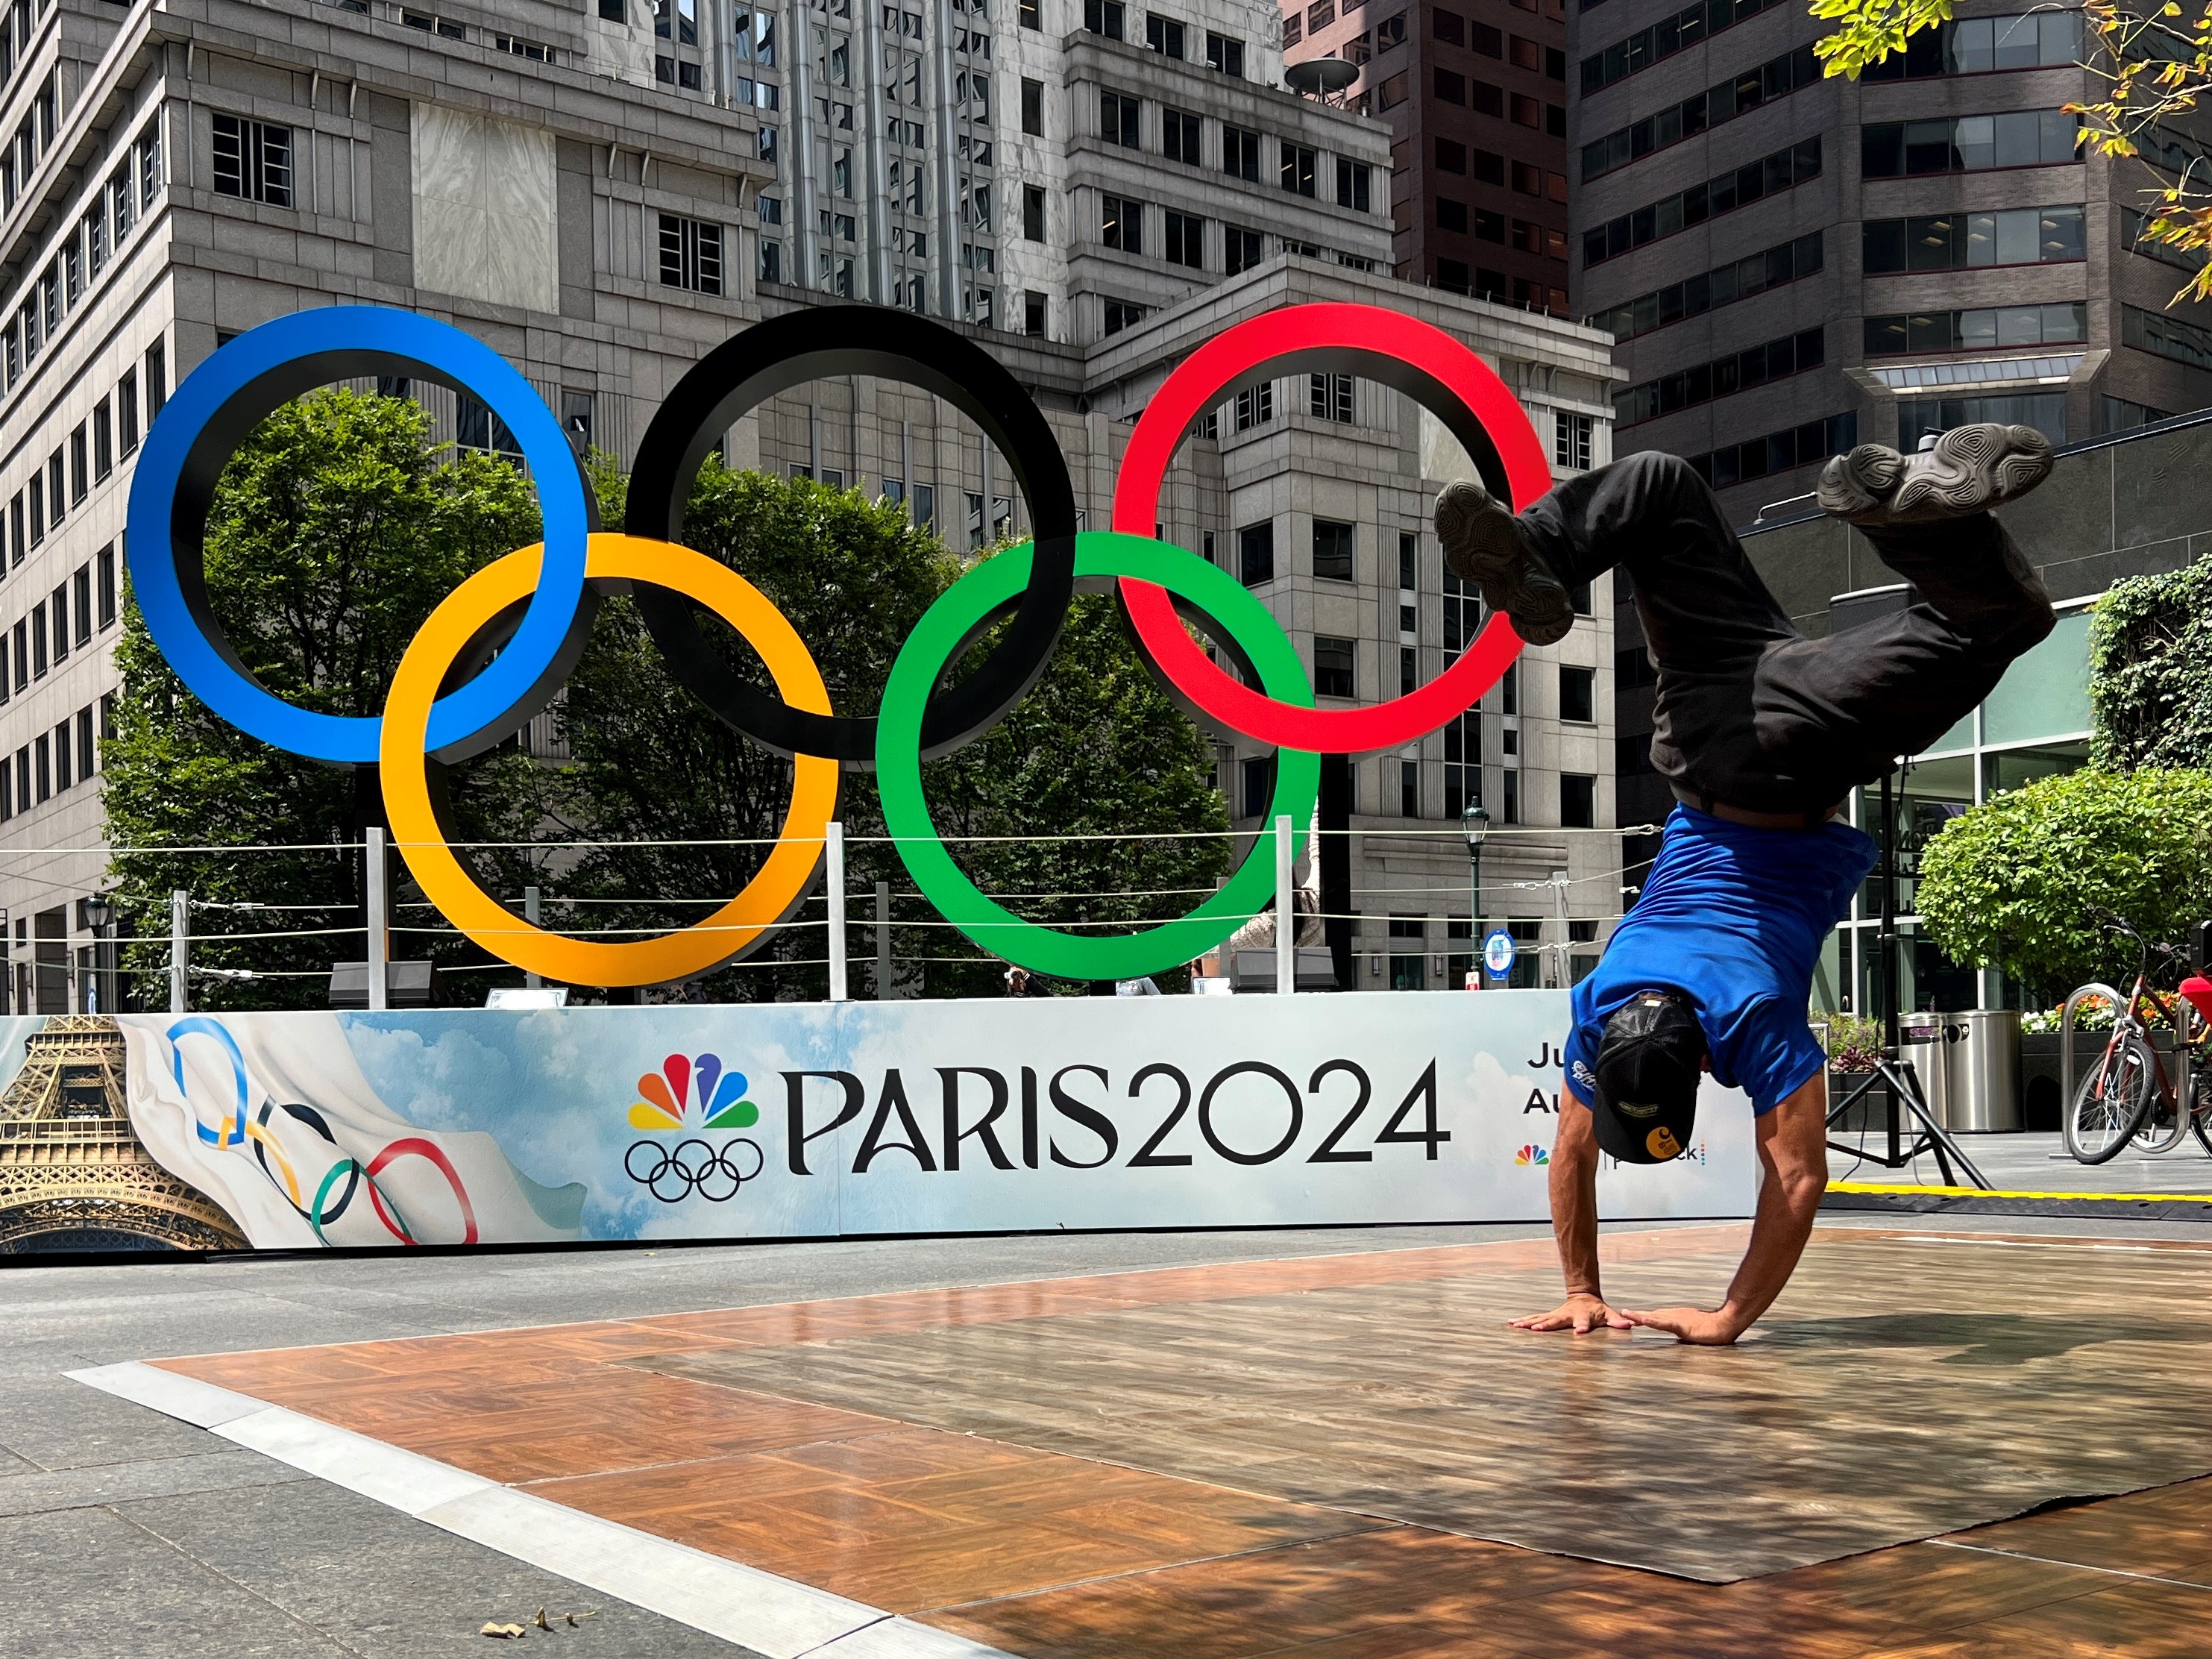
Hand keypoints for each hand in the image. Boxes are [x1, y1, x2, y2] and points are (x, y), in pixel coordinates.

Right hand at [1510, 1293, 1631, 1333]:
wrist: (1584, 1296)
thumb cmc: (1598, 1310)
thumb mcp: (1609, 1314)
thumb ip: (1618, 1321)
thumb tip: (1629, 1325)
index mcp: (1582, 1316)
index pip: (1583, 1322)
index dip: (1582, 1327)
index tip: (1580, 1332)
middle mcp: (1566, 1315)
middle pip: (1555, 1321)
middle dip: (1545, 1326)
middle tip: (1536, 1330)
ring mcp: (1556, 1315)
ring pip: (1540, 1318)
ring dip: (1528, 1322)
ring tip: (1515, 1326)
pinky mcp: (1549, 1316)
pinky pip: (1534, 1318)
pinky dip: (1523, 1320)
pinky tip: (1511, 1323)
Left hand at [1621, 1305, 1747, 1344]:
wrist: (1726, 1323)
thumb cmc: (1712, 1329)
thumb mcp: (1693, 1333)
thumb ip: (1683, 1334)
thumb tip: (1678, 1339)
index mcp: (1675, 1317)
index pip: (1655, 1317)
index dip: (1642, 1318)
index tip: (1629, 1318)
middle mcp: (1674, 1315)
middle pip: (1651, 1315)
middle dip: (1636, 1315)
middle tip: (1621, 1314)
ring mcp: (1677, 1319)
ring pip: (1654, 1317)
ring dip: (1639, 1316)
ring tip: (1625, 1313)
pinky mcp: (1682, 1325)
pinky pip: (1665, 1323)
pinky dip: (1653, 1322)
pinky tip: (1643, 1320)